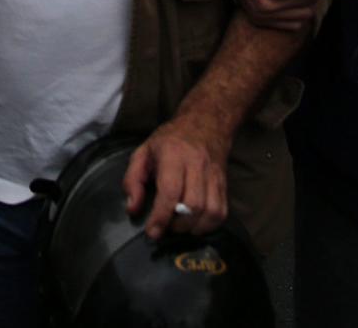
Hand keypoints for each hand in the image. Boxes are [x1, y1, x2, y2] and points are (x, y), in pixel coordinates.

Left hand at [122, 116, 228, 239]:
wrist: (206, 124)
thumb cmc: (169, 140)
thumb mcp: (143, 152)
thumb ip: (133, 180)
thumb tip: (133, 209)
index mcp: (173, 155)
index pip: (170, 191)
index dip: (161, 217)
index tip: (152, 233)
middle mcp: (197, 165)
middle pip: (193, 205)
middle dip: (178, 225)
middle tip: (166, 228)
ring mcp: (214, 175)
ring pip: (211, 211)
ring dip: (194, 227)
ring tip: (180, 227)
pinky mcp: (224, 184)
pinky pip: (222, 212)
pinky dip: (209, 225)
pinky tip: (195, 224)